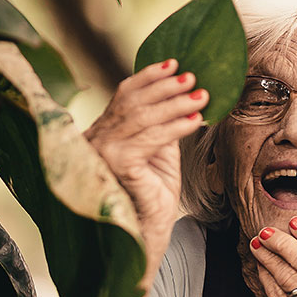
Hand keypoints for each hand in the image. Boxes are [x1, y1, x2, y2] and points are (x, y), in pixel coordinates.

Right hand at [85, 59, 207, 254]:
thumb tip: (183, 93)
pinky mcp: (117, 165)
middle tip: (193, 77)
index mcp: (102, 132)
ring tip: (202, 95)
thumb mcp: (159, 151)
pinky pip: (152, 138)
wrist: (146, 234)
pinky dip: (177, 126)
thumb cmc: (152, 194)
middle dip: (166, 87)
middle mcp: (94, 139)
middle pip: (133, 101)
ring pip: (143, 117)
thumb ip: (162, 124)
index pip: (123, 95)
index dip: (149, 77)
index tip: (174, 63)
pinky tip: (197, 121)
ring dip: (177, 104)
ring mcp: (102, 152)